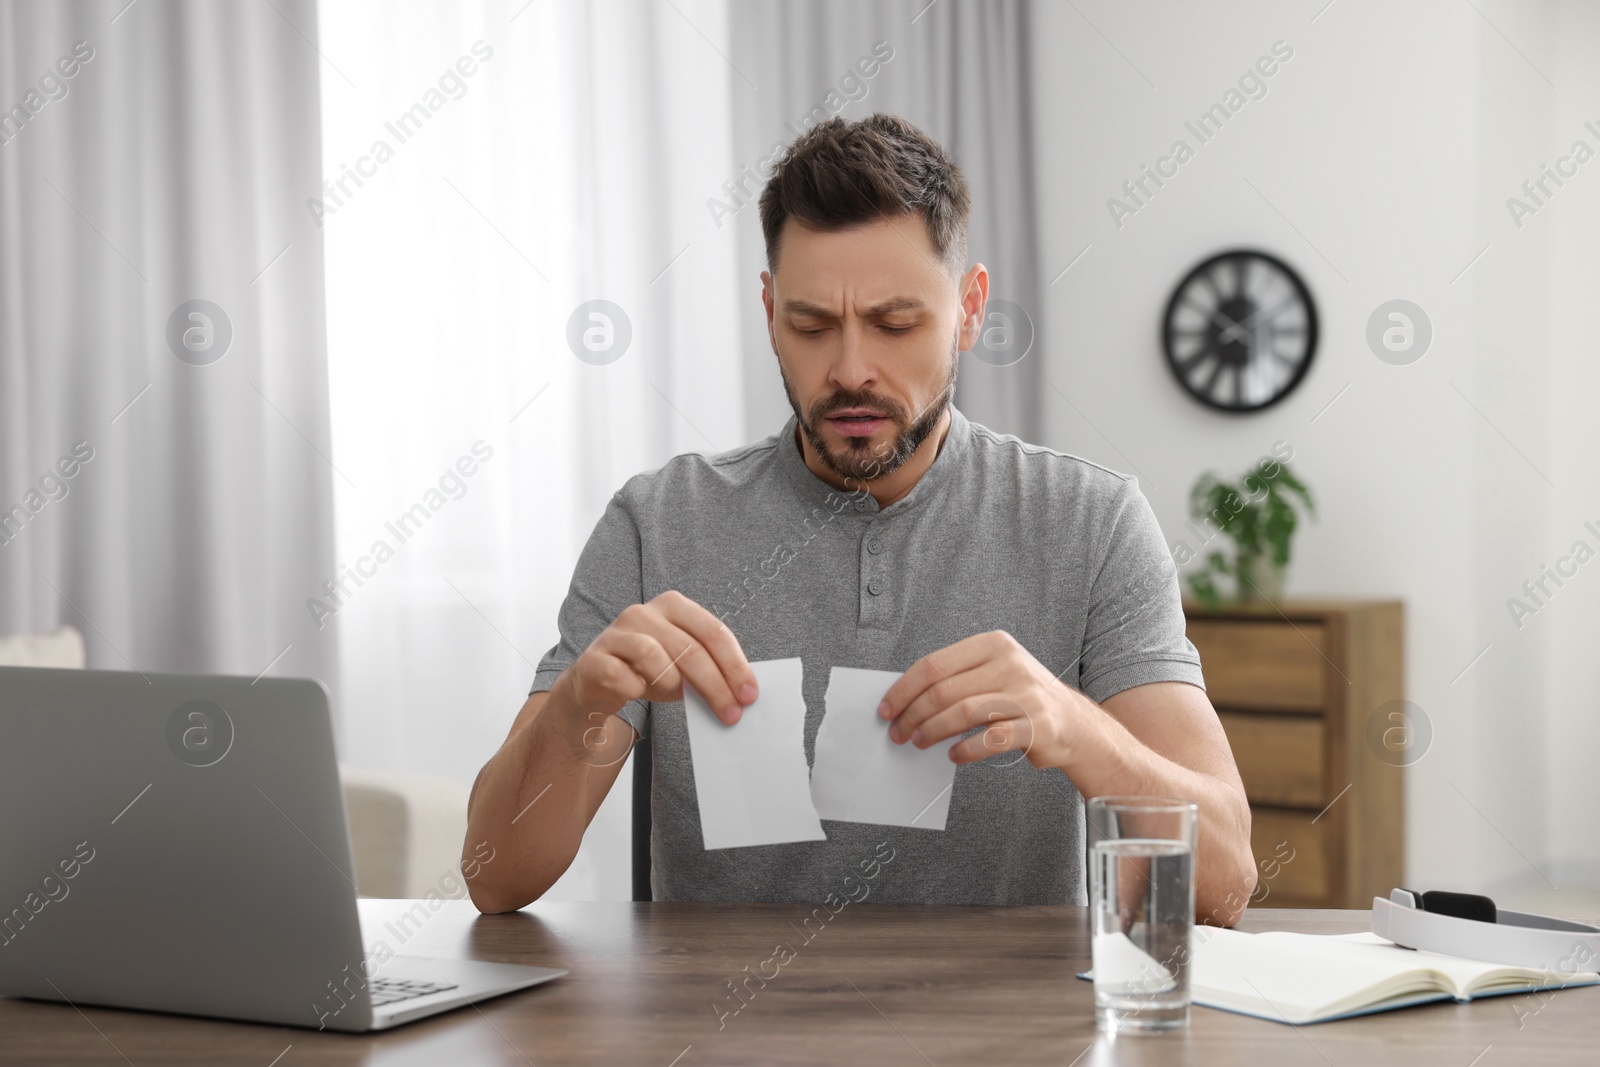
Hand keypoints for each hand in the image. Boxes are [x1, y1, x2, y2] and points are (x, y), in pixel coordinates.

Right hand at [558, 590, 756, 727]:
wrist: (597, 685)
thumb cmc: (647, 672)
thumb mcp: (682, 666)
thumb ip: (709, 669)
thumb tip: (742, 693)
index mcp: (672, 606)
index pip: (713, 631)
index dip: (735, 665)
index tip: (749, 694)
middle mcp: (642, 613)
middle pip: (689, 648)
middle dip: (716, 686)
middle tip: (731, 713)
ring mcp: (615, 634)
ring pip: (654, 656)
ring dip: (673, 684)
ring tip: (677, 696)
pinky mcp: (594, 659)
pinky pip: (622, 676)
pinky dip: (637, 689)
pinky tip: (639, 693)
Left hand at [877, 630, 1079, 767]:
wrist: (1071, 721)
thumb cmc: (1020, 697)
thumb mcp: (992, 673)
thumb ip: (956, 679)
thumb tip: (905, 701)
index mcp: (993, 644)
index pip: (934, 664)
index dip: (904, 689)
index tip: (887, 708)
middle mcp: (1010, 664)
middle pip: (944, 690)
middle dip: (913, 715)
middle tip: (898, 732)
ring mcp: (1025, 694)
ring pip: (962, 713)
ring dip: (932, 732)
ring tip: (919, 742)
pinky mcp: (1036, 725)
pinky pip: (989, 740)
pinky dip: (965, 750)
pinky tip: (954, 755)